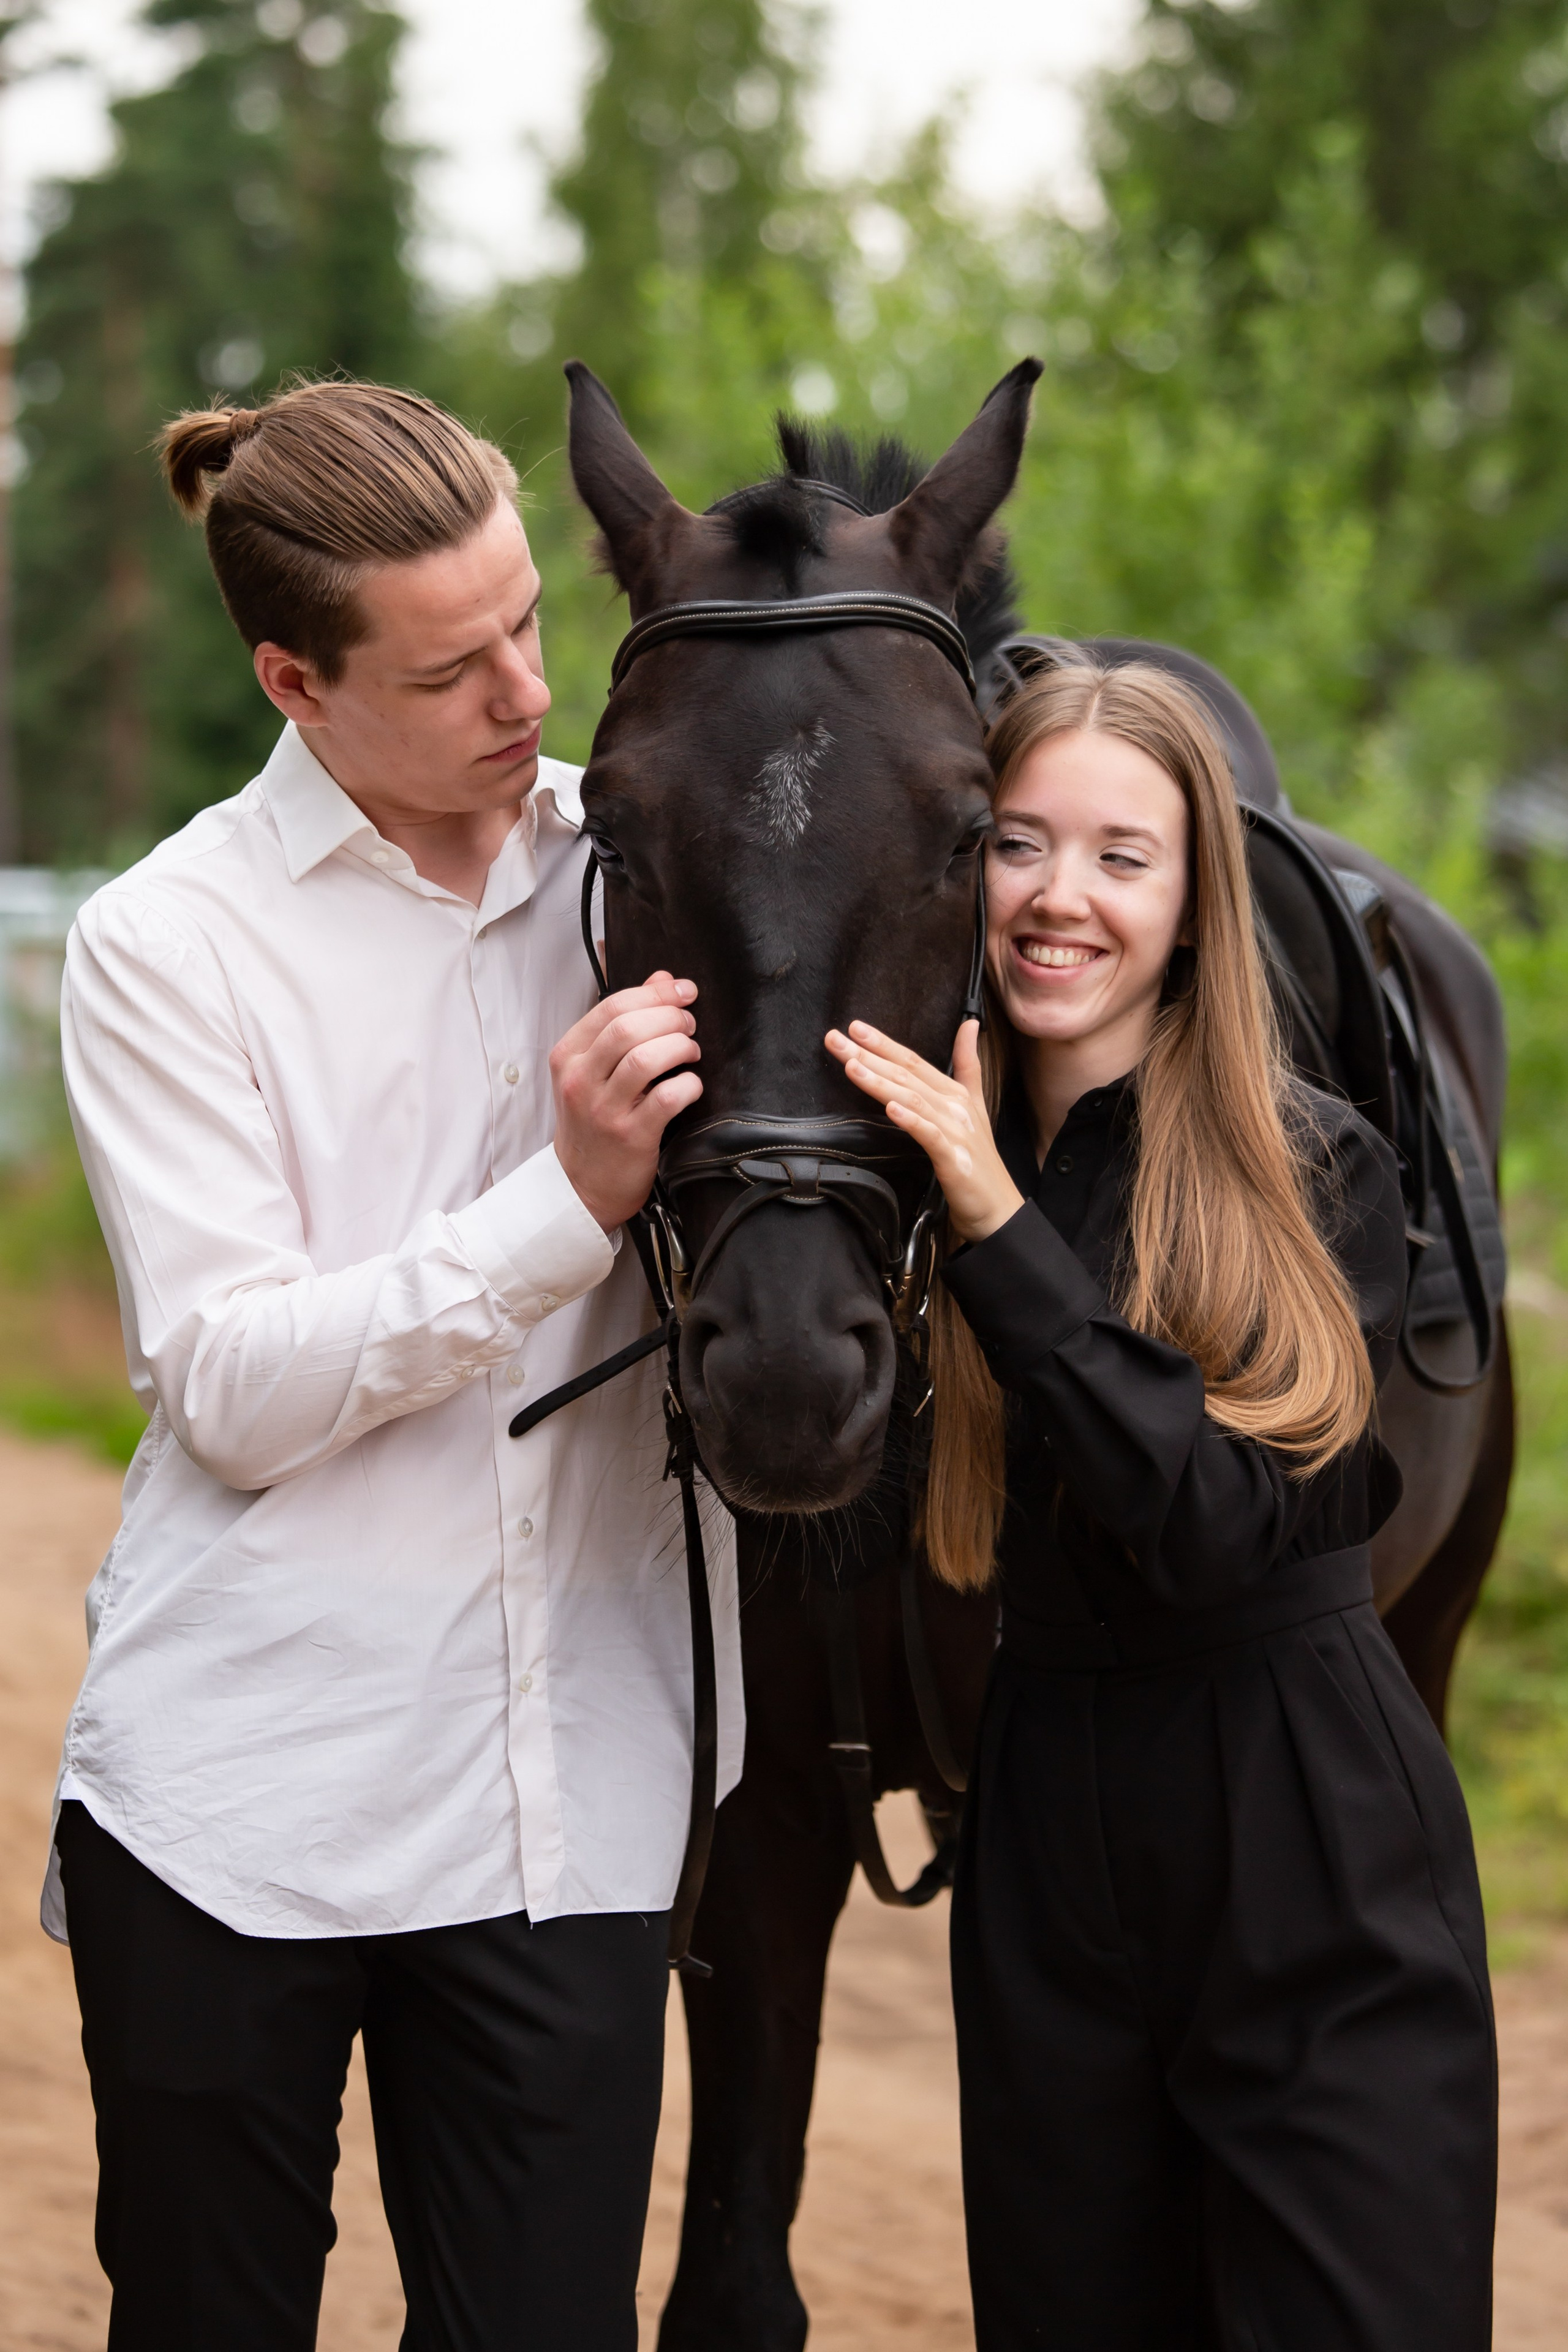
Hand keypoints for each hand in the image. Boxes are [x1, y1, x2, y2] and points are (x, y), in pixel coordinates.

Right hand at [552, 973, 701, 1230]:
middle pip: (629, 1027)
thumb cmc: (593, 1121)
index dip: (655, 993)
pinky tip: (691, 1086)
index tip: (684, 992)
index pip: (612, 1007)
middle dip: (670, 1018)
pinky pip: (667, 1098)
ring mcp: (603, 1110)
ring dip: (680, 1047)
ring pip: (646, 1058)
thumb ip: (624, 1022)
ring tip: (691, 1052)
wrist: (582, 1185)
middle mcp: (580, 1080)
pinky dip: (688, 1085)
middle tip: (689, 1026)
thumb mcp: (595, 1068)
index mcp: (568, 1055)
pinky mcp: (630, 1136)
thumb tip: (662, 979)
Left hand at [825, 1018, 1023, 1243]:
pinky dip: (910, 1120)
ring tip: (853, 1065)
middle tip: (836, 1039)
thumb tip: (969, 1025)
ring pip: (912, 1099)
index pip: (914, 1061)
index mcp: (955, 1093)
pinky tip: (891, 1109)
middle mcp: (955, 1106)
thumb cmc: (978, 1160)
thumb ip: (968, 1064)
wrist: (998, 1207)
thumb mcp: (974, 1105)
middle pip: (906, 1074)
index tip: (854, 1027)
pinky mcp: (954, 1158)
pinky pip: (929, 1135)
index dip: (884, 1043)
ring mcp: (955, 1131)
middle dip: (869, 1055)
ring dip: (880, 1081)